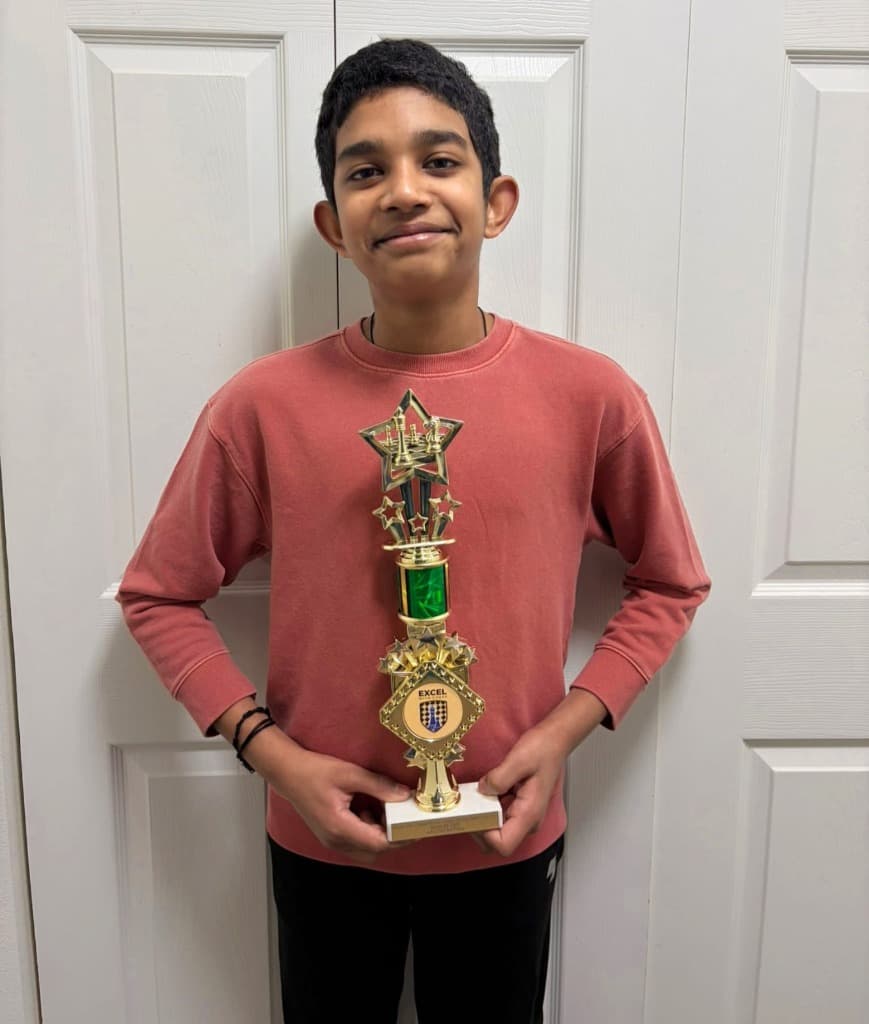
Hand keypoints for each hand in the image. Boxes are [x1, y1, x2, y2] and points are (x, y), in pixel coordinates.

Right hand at [270, 744, 411, 864]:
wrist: (288, 772)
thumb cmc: (315, 771)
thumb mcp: (350, 773)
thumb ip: (379, 786)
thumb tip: (405, 795)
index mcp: (339, 828)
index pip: (378, 843)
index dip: (400, 837)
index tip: (415, 824)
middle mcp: (335, 841)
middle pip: (373, 852)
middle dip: (392, 837)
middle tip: (402, 816)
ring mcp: (331, 841)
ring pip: (365, 850)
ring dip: (379, 834)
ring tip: (384, 809)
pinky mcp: (331, 836)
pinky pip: (356, 843)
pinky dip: (368, 831)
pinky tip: (369, 810)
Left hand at [475, 726, 567, 856]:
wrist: (555, 740)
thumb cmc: (543, 750)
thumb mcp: (519, 760)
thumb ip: (499, 778)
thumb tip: (482, 790)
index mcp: (529, 814)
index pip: (504, 845)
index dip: (485, 835)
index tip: (475, 814)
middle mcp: (528, 820)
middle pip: (498, 842)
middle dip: (480, 828)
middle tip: (469, 807)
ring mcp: (524, 815)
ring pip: (498, 831)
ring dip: (483, 818)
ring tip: (474, 799)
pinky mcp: (520, 807)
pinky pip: (500, 817)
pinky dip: (489, 810)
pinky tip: (484, 794)